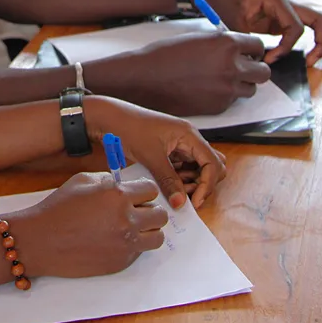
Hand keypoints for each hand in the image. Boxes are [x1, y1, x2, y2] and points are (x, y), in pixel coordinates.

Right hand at [11, 172, 168, 278]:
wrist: (41, 241)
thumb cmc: (58, 209)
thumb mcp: (82, 181)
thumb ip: (108, 180)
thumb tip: (123, 184)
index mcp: (118, 195)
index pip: (152, 190)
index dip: (143, 191)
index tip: (137, 194)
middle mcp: (127, 220)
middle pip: (160, 215)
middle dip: (150, 210)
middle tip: (136, 211)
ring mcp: (125, 244)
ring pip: (157, 237)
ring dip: (148, 231)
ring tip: (132, 228)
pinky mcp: (121, 262)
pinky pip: (140, 252)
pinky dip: (133, 246)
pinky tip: (115, 241)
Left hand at [81, 96, 227, 209]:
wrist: (108, 119)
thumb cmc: (129, 128)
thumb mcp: (150, 156)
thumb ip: (168, 180)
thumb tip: (181, 203)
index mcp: (189, 135)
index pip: (213, 163)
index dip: (207, 184)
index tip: (194, 202)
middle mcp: (189, 139)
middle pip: (211, 166)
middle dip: (202, 184)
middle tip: (184, 197)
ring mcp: (180, 146)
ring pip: (197, 170)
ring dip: (190, 184)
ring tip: (173, 192)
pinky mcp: (170, 152)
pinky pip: (183, 170)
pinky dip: (179, 181)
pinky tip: (166, 187)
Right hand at [115, 29, 270, 115]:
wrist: (146, 78)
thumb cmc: (167, 55)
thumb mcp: (199, 39)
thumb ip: (222, 43)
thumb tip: (239, 50)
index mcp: (227, 44)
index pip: (258, 45)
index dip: (253, 49)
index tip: (249, 52)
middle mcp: (231, 66)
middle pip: (263, 71)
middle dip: (255, 69)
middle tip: (244, 68)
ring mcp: (227, 89)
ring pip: (251, 89)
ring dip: (242, 84)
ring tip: (222, 79)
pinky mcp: (219, 107)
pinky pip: (232, 101)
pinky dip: (225, 96)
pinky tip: (206, 89)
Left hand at [192, 0, 321, 65]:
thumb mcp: (232, 21)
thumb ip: (249, 41)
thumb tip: (260, 63)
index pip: (295, 27)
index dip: (286, 47)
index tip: (269, 58)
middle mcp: (285, 4)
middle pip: (318, 19)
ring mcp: (283, 11)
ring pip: (315, 22)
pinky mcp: (277, 20)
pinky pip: (300, 30)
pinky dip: (310, 40)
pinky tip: (313, 55)